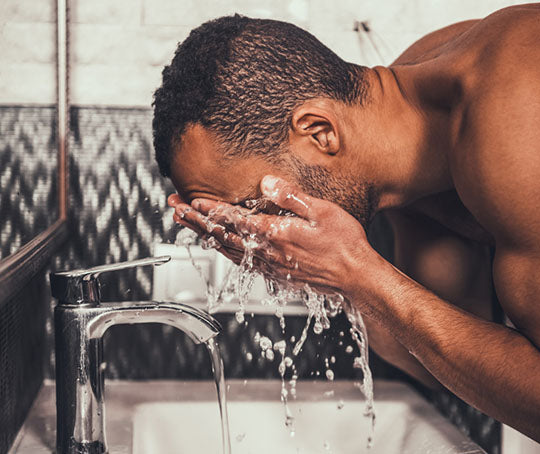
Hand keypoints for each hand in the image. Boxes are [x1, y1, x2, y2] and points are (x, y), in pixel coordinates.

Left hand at [175, 175, 381, 299]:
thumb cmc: (344, 245)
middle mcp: (267, 252)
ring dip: (205, 235)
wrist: (356, 278)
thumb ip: (292, 197)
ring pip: (228, 250)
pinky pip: (241, 262)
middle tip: (175, 209)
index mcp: (276, 234)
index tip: (190, 200)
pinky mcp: (277, 274)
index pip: (233, 219)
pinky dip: (224, 251)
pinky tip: (220, 247)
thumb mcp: (323, 212)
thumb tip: (267, 183)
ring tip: (188, 224)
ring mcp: (270, 265)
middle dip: (196, 221)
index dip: (210, 209)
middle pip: (222, 235)